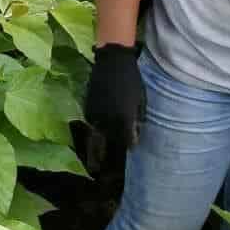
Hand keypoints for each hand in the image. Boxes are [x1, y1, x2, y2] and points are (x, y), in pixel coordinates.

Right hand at [83, 45, 146, 172]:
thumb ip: (138, 119)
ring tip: (95, 162)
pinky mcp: (88, 108)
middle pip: (112, 142)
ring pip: (98, 136)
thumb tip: (136, 133)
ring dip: (98, 146)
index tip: (132, 150)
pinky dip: (95, 130)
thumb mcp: (141, 100)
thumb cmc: (132, 79)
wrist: (112, 61)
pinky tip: (97, 133)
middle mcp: (109, 120)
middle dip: (111, 154)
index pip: (129, 142)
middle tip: (105, 168)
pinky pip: (92, 124)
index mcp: (125, 119)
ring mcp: (96, 114)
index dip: (131, 145)